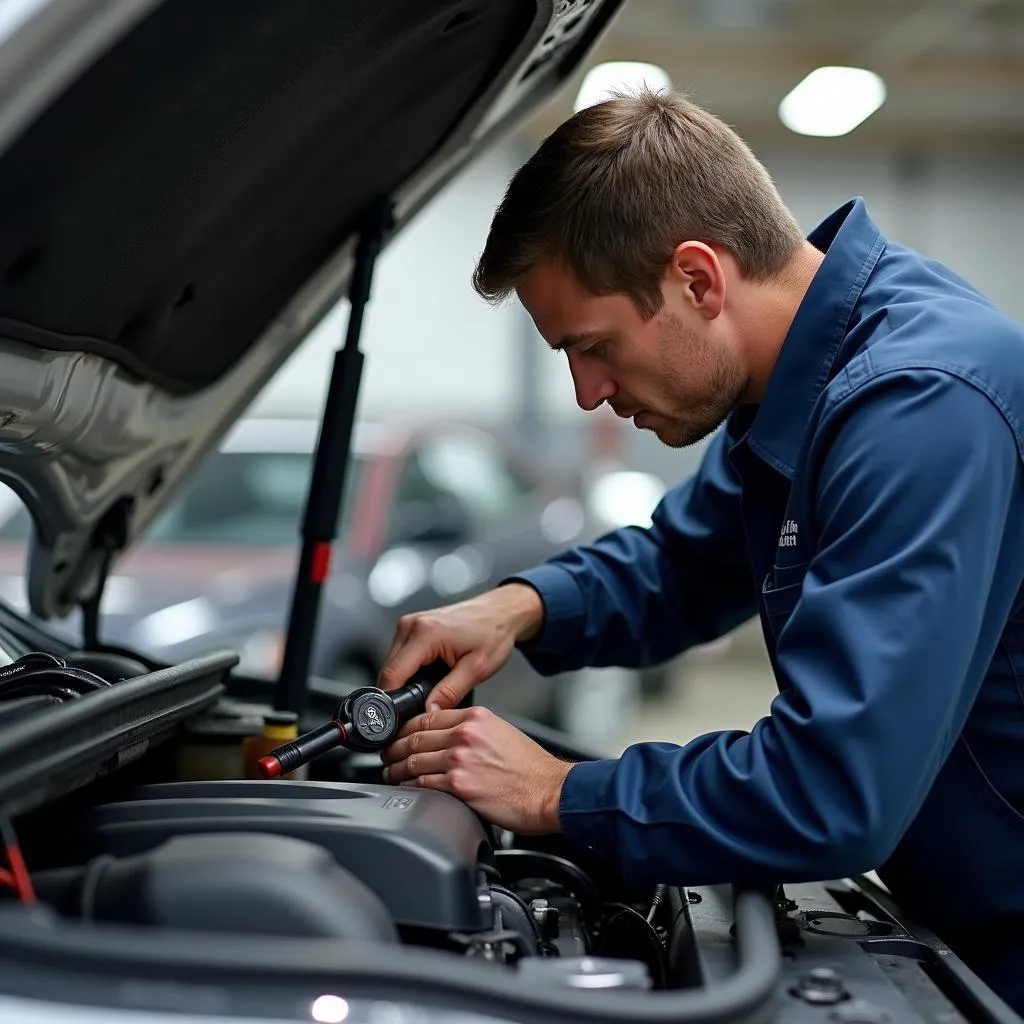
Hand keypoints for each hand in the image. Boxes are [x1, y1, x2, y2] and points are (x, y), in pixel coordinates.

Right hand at [377, 584, 543, 710]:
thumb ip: (449, 693)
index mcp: (425, 633)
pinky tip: (430, 670)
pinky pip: (400, 655)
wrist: (501, 612)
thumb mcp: (476, 669)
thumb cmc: (494, 632)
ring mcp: (409, 623)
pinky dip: (411, 668)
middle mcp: (411, 625)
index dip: (394, 701)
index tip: (403, 716)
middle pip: (389, 671)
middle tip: (428, 700)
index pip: (392, 675)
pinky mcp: (412, 626)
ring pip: (392, 664)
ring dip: (407, 679)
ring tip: (434, 681)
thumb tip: (428, 713)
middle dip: (403, 691)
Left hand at [380, 706, 572, 833]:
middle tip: (388, 754)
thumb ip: (472, 729)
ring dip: (396, 768)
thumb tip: (446, 737)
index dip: (405, 727)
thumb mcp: (501, 732)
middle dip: (395, 747)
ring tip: (391, 773)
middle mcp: (466, 735)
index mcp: (476, 718)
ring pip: (414, 760)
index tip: (398, 734)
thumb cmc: (530, 768)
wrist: (549, 791)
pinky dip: (409, 786)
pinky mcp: (459, 785)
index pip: (428, 716)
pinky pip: (422, 784)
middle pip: (415, 737)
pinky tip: (405, 788)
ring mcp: (461, 760)